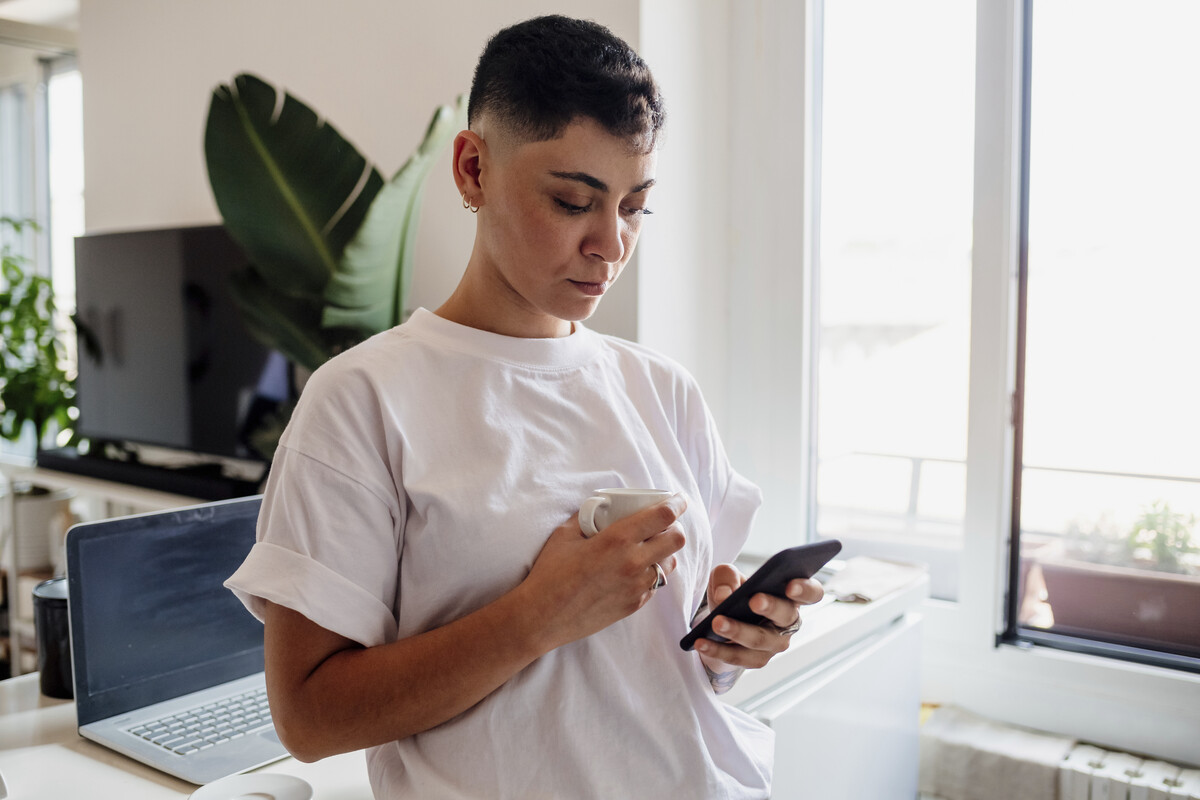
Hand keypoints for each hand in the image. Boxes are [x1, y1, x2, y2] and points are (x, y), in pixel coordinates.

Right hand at [524, 494, 687, 649]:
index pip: (662, 516)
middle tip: (663, 524)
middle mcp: (633, 562)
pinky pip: (655, 584)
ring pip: (670, 564)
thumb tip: (600, 508)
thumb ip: (586, 517)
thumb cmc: (550, 574)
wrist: (543, 617)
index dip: (677, 503)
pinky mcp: (634, 604)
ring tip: (649, 547)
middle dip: (675, 527)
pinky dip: (652, 573)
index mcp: (617, 539)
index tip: (679, 499)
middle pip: (676, 539)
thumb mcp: (565, 535)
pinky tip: (635, 570)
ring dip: (664, 552)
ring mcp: (636, 586)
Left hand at [695, 564, 823, 671]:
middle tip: (754, 600)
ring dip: (738, 631)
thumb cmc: (734, 592)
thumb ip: (727, 576)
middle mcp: (789, 622)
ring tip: (717, 623)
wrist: (722, 619)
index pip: (812, 593)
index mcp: (791, 596)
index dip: (805, 589)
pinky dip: (718, 649)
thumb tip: (726, 594)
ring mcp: (774, 644)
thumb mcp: (727, 577)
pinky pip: (738, 657)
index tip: (790, 585)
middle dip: (770, 607)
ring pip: (760, 640)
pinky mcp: (756, 660)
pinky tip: (701, 642)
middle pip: (786, 616)